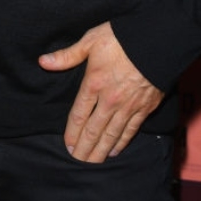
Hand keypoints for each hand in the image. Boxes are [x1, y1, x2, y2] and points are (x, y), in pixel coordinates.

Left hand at [39, 21, 163, 162]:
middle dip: (85, 148)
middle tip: (77, 162)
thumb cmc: (122, 37)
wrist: (157, 40)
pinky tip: (115, 150)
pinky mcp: (145, 108)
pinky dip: (122, 142)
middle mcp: (110, 99)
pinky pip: (131, 130)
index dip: (72, 133)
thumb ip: (68, 55)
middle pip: (94, 130)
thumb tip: (43, 61)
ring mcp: (128, 106)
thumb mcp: (91, 40)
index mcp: (94, 83)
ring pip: (112, 134)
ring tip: (93, 162)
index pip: (78, 115)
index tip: (68, 146)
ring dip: (101, 150)